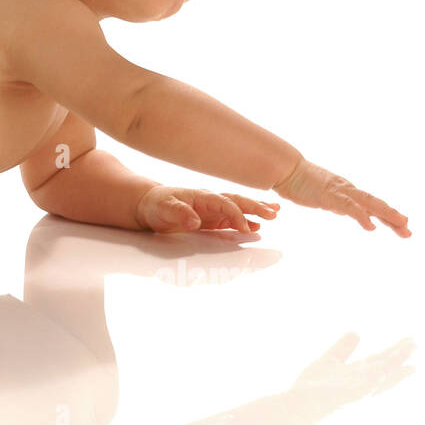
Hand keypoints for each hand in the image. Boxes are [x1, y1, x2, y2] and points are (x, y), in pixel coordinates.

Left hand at [134, 185, 278, 239]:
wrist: (149, 205)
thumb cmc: (156, 205)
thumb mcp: (163, 209)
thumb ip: (178, 213)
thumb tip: (194, 221)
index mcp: (201, 196)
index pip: (224, 203)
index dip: (236, 215)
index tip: (246, 228)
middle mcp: (210, 200)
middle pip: (237, 201)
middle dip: (255, 207)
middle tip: (274, 214)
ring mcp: (212, 209)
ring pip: (238, 207)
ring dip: (256, 210)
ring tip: (275, 213)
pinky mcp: (212, 218)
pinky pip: (232, 218)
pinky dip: (246, 220)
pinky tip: (258, 226)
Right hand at [273, 157, 410, 237]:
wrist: (285, 169)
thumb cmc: (299, 183)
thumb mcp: (322, 196)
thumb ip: (335, 202)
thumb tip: (344, 209)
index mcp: (346, 192)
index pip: (371, 205)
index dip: (387, 215)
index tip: (402, 225)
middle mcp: (347, 190)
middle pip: (376, 204)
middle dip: (393, 217)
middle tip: (409, 230)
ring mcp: (340, 191)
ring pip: (369, 203)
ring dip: (387, 214)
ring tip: (402, 225)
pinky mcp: (330, 195)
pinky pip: (349, 207)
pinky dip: (361, 217)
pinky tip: (371, 227)